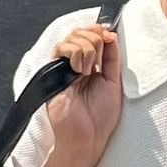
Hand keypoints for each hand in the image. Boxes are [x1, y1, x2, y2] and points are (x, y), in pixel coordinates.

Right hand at [46, 22, 122, 166]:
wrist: (87, 135)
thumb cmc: (100, 116)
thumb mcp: (114, 81)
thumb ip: (112, 57)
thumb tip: (111, 33)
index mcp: (93, 65)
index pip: (92, 35)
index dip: (100, 30)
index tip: (110, 36)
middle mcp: (78, 64)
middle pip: (83, 32)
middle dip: (95, 40)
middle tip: (98, 62)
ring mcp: (65, 66)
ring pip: (73, 36)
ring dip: (87, 49)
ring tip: (89, 71)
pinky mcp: (53, 71)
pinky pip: (61, 48)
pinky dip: (75, 54)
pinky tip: (80, 71)